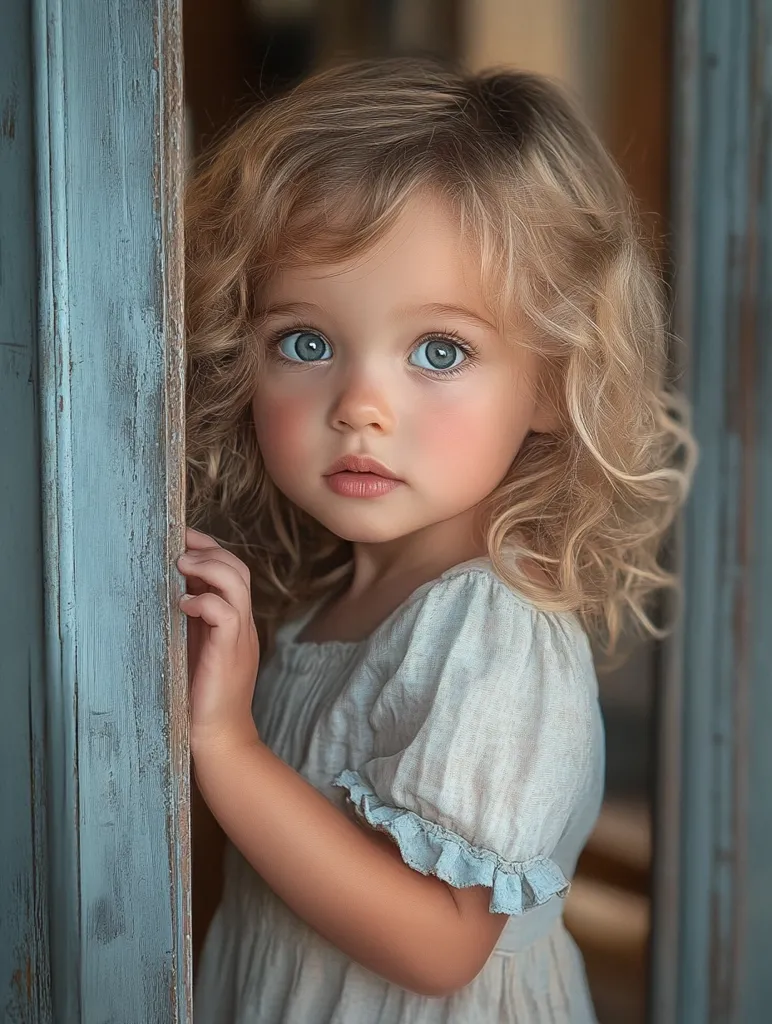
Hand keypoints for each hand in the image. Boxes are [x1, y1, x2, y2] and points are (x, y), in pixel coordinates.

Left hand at [177, 528, 260, 751]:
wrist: (220, 739)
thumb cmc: (200, 698)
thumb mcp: (192, 649)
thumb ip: (189, 622)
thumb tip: (167, 592)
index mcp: (233, 620)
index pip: (231, 571)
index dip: (210, 549)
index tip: (182, 538)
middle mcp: (242, 623)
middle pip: (238, 568)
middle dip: (209, 550)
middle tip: (180, 548)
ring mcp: (240, 637)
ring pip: (237, 583)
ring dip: (208, 567)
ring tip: (181, 566)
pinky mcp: (231, 652)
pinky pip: (227, 613)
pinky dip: (205, 601)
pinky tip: (183, 605)